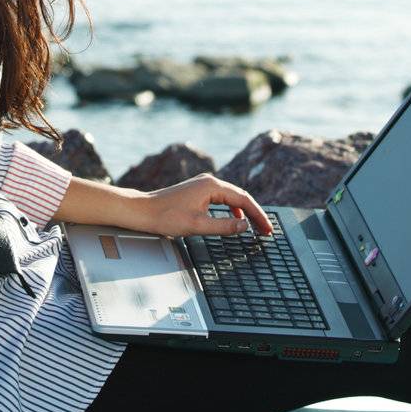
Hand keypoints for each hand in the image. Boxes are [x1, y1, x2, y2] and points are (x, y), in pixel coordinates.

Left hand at [141, 174, 272, 236]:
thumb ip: (224, 226)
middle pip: (240, 197)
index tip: (267, 229)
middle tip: (266, 230)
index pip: (243, 200)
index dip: (258, 216)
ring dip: (244, 212)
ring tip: (255, 226)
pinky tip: (235, 219)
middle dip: (255, 214)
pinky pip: (222, 199)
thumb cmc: (166, 217)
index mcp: (212, 186)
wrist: (142, 211)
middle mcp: (209, 181)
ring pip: (232, 197)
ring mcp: (203, 185)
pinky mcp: (198, 191)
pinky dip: (232, 209)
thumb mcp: (198, 225)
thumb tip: (245, 226)